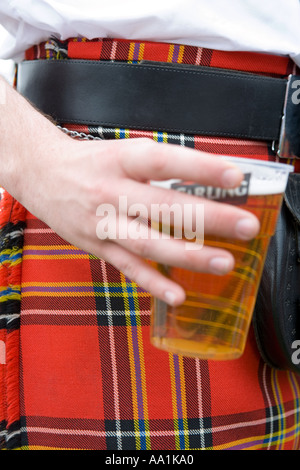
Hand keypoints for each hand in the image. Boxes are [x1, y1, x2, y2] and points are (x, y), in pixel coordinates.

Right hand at [0, 78, 259, 305]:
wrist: (42, 175)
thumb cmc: (91, 162)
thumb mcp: (124, 152)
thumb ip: (161, 168)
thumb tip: (209, 179)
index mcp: (122, 160)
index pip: (165, 162)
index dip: (200, 169)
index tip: (236, 177)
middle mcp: (112, 192)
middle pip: (164, 208)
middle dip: (209, 219)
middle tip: (246, 226)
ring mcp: (104, 224)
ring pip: (149, 243)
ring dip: (188, 256)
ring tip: (224, 262)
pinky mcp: (98, 247)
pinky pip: (128, 268)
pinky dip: (153, 283)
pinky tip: (178, 295)